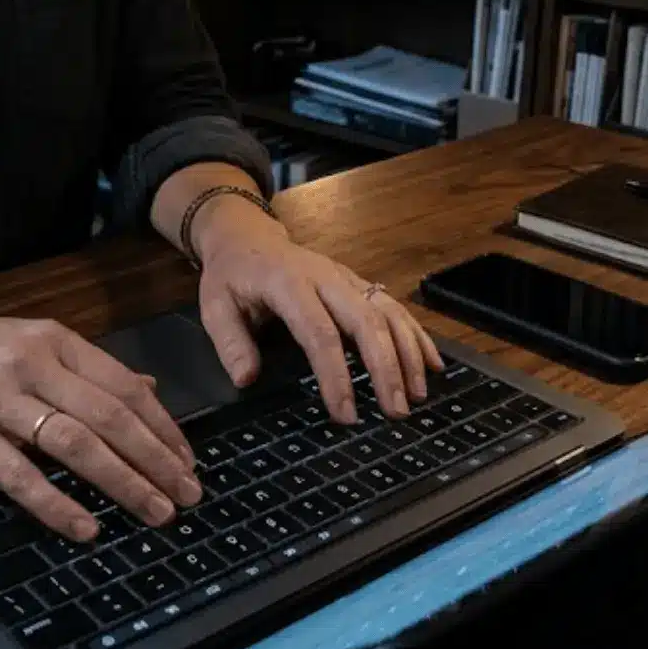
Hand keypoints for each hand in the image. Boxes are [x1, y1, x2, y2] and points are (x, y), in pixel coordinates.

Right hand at [0, 312, 201, 541]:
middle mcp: (33, 365)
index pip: (126, 387)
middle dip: (158, 462)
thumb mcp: (31, 342)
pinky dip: (59, 504)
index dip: (165, 429)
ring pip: (77, 444)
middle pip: (112, 418)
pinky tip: (87, 527)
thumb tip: (150, 387)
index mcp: (55, 341)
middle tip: (188, 497)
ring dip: (124, 483)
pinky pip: (22, 476)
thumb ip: (88, 367)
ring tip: (154, 512)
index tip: (190, 463)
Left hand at [193, 197, 441, 424]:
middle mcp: (326, 277)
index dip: (335, 374)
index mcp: (287, 283)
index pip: (319, 332)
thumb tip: (247, 379)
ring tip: (417, 395)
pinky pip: (394, 307)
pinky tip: (432, 364)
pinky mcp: (359, 282)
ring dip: (407, 354)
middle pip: (365, 321)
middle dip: (385, 368)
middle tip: (395, 411)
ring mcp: (347, 277)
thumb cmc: (232, 275)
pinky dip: (416, 335)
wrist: (247, 236)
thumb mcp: (214, 304)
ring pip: (387, 312)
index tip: (345, 412)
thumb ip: (230, 342)